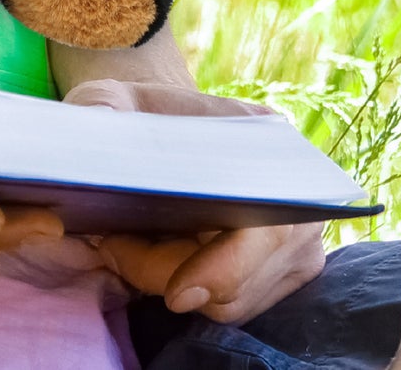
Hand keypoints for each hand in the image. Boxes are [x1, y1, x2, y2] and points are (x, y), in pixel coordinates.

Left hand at [63, 78, 325, 323]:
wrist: (168, 122)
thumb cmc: (140, 110)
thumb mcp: (109, 97)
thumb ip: (101, 105)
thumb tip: (102, 124)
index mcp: (269, 145)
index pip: (267, 229)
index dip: (227, 269)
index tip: (176, 293)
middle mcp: (299, 198)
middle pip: (244, 278)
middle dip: (168, 274)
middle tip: (110, 247)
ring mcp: (296, 240)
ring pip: (234, 300)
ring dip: (172, 281)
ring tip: (123, 242)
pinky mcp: (280, 270)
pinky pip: (231, 302)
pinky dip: (186, 286)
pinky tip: (151, 251)